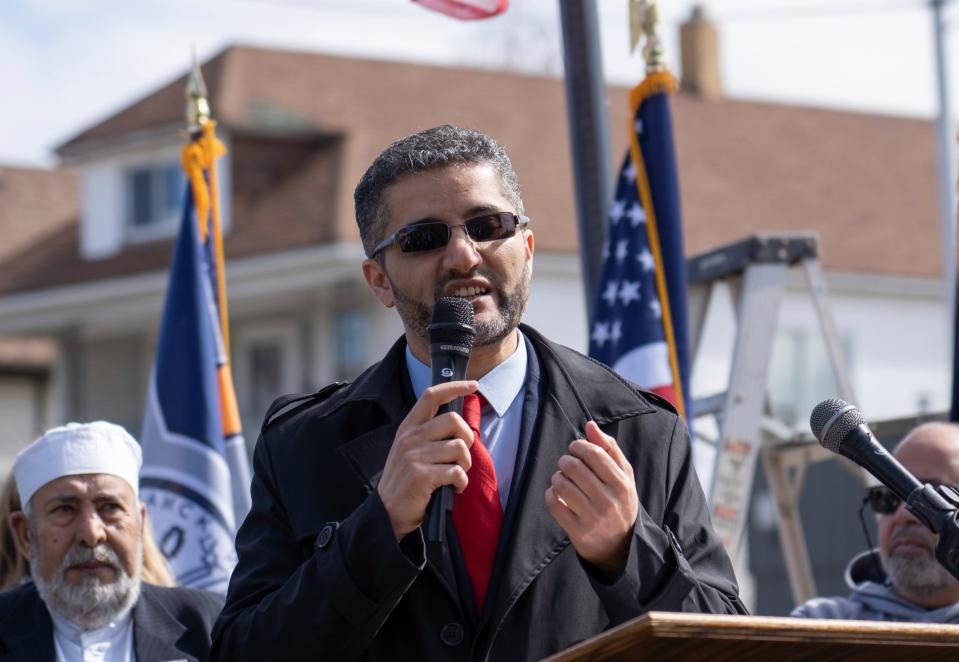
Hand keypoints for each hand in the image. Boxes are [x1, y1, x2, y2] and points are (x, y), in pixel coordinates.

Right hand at [377, 380, 477, 540]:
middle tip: (463, 455)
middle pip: (453, 420)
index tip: (473, 385)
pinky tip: (454, 488)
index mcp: (408, 428)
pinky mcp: (422, 475)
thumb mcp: (408, 450)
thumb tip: (459, 422)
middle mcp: (410, 438)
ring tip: (456, 475)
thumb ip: (428, 434)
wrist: (387, 512)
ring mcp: (415, 456)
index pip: (431, 396)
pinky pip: (457, 472)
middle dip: (468, 437)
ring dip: (465, 465)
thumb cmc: (405, 481)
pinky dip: (461, 483)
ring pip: (459, 448)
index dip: (454, 387)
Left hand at [545, 421, 638, 577]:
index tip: (575, 448)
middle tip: (567, 464)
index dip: (578, 446)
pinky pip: (553, 504)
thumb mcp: (624, 476)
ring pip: (561, 485)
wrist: (621, 545)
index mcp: (622, 484)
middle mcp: (608, 501)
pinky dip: (551, 495)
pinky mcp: (577, 531)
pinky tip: (557, 494)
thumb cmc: (620, 502)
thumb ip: (609, 448)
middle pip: (574, 467)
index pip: (594, 454)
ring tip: (563, 479)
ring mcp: (592, 517)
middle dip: (565, 460)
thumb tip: (590, 425)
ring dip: (557, 477)